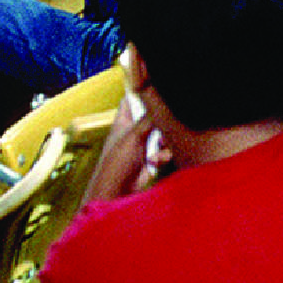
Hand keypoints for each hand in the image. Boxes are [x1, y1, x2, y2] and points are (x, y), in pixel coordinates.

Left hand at [84, 92, 161, 206]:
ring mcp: (145, 146)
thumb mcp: (134, 136)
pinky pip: (166, 152)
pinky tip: (155, 163)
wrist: (117, 194)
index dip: (144, 91)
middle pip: (155, 116)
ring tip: (158, 149)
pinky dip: (163, 157)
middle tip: (164, 126)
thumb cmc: (116, 164)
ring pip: (164, 135)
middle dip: (163, 123)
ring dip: (164, 144)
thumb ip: (150, 117)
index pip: (133, 98)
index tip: (158, 87)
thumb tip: (162, 99)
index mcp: (124, 120)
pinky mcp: (153, 160)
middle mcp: (135, 131)